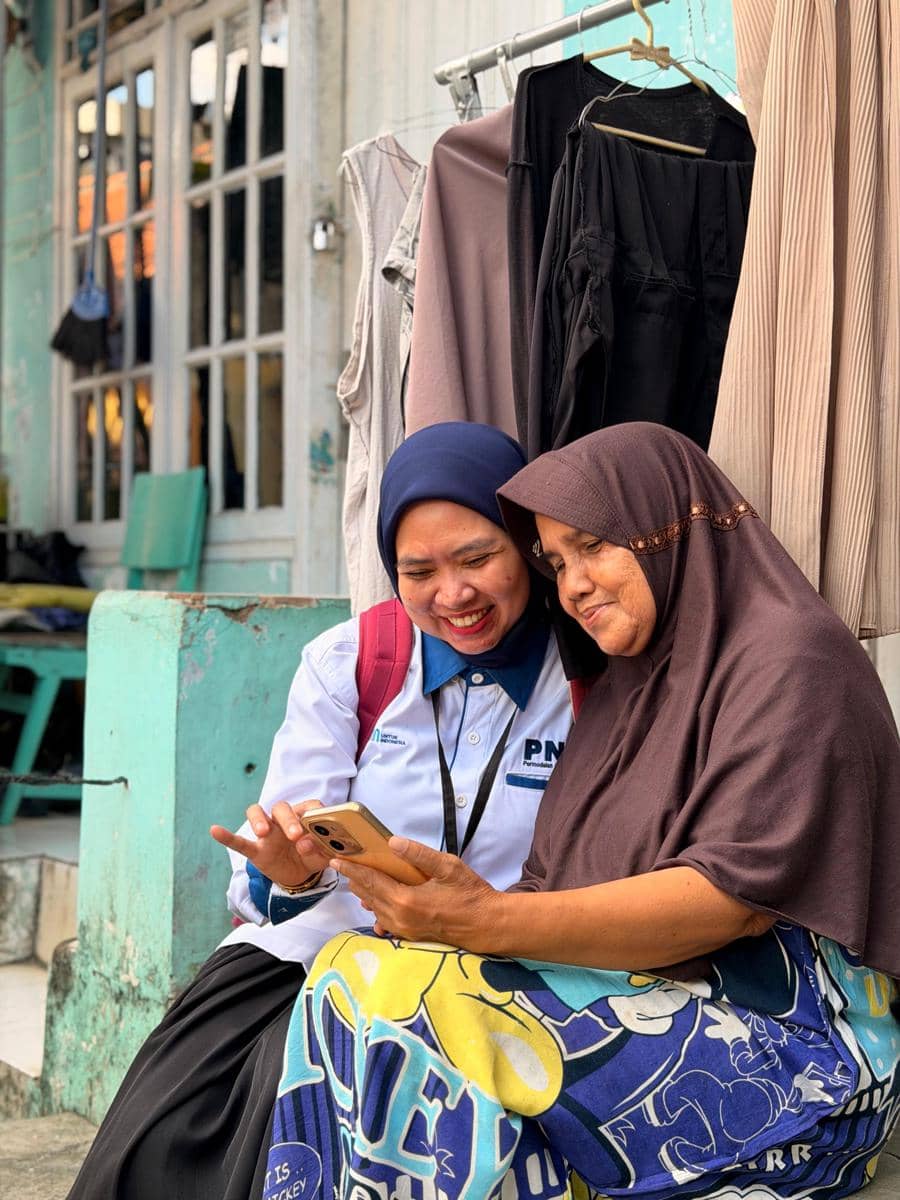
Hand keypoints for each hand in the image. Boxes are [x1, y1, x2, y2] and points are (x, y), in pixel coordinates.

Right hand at [210, 799, 331, 888]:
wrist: (299, 875)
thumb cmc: (312, 856)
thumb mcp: (322, 856)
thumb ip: (320, 849)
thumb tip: (307, 844)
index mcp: (303, 817)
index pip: (308, 805)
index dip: (314, 811)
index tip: (319, 822)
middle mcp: (283, 820)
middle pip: (281, 808)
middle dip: (288, 819)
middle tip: (294, 836)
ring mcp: (267, 833)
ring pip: (257, 813)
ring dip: (258, 820)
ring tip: (262, 832)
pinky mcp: (256, 850)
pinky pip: (239, 842)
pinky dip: (227, 836)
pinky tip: (214, 830)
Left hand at [332, 836, 499, 949]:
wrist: (487, 925)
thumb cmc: (471, 894)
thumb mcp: (448, 866)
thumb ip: (419, 854)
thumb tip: (393, 842)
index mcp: (406, 900)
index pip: (371, 881)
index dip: (352, 869)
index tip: (336, 859)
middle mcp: (400, 918)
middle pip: (369, 896)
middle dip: (355, 880)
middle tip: (342, 865)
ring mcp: (405, 929)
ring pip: (375, 909)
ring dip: (364, 894)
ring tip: (355, 880)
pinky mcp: (411, 935)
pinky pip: (386, 921)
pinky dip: (376, 909)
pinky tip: (374, 904)